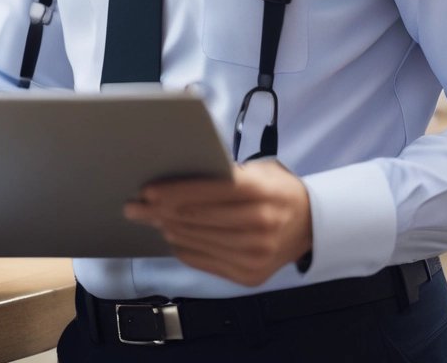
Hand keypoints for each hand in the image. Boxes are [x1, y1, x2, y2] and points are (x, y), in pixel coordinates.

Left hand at [123, 160, 311, 286]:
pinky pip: (205, 261)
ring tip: (150, 221)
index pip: (208, 191)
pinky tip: (172, 237)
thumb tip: (177, 178)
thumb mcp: (258, 171)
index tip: (147, 191)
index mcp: (260, 191)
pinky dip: (184, 248)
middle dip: (160, 212)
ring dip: (168, 230)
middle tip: (135, 207)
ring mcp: (255, 254)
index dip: (174, 191)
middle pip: (197, 218)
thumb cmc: (276, 190)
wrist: (311, 225)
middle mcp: (259, 224)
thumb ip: (224, 174)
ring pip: (197, 241)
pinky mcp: (250, 276)